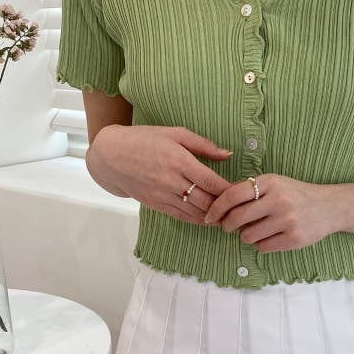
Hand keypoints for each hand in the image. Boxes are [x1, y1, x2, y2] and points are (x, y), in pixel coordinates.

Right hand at [89, 125, 232, 224]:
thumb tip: (228, 154)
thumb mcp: (174, 133)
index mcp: (178, 160)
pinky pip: (181, 216)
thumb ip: (203, 145)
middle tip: (240, 208)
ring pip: (195, 213)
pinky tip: (209, 220)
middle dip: (225, 207)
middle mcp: (171, 181)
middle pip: (205, 201)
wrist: (111, 156)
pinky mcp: (156, 205)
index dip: (229, 190)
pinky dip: (197, 220)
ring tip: (229, 217)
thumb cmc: (144, 139)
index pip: (210, 181)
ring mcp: (162, 195)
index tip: (242, 192)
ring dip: (213, 217)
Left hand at [203, 174, 337, 252]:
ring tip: (256, 229)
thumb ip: (249, 190)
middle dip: (227, 225)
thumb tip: (217, 206)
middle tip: (228, 227)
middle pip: (237, 218)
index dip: (216, 208)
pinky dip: (260, 244)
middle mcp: (279, 200)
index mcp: (271, 182)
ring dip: (246, 236)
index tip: (209, 216)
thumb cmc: (296, 195)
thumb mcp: (275, 184)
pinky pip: (262, 247)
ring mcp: (288, 221)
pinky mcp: (294, 239)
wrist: (330, 207)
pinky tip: (269, 236)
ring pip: (248, 236)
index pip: (233, 195)